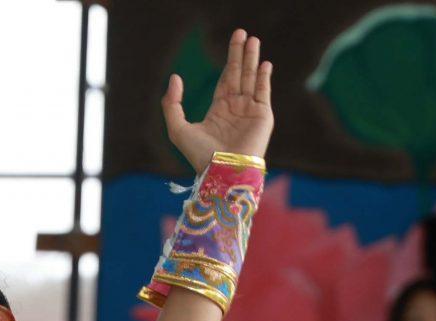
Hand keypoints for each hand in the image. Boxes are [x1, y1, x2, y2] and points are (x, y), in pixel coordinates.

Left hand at [161, 28, 271, 171]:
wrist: (222, 172)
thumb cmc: (200, 155)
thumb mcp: (177, 128)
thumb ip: (172, 103)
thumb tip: (175, 77)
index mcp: (219, 110)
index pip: (226, 79)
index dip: (229, 61)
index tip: (233, 42)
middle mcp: (236, 109)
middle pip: (239, 74)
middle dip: (240, 54)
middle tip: (242, 33)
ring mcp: (250, 112)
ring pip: (252, 79)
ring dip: (252, 60)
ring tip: (254, 40)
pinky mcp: (263, 117)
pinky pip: (263, 92)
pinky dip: (264, 78)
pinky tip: (264, 64)